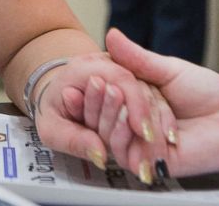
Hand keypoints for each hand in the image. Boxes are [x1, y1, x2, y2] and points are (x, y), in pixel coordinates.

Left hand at [31, 51, 174, 182]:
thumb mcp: (52, 129)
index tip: (143, 132)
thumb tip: (100, 154)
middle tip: (155, 142)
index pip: (117, 78)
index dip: (133, 104)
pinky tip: (167, 138)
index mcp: (84, 67)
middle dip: (148, 115)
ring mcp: (121, 71)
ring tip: (162, 145)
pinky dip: (160, 118)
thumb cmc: (53, 110)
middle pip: (137, 83)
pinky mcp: (132, 82)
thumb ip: (74, 140)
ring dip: (157, 119)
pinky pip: (152, 96)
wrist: (55, 95)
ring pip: (148, 90)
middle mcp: (106, 64)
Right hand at [103, 28, 218, 175]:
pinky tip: (141, 125)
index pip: (100, 93)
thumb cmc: (207, 91)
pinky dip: (130, 135)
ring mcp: (138, 143)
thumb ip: (136, 58)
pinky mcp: (147, 162)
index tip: (93, 75)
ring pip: (109, 133)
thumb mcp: (167, 69)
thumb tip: (112, 35)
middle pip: (100, 115)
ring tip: (134, 102)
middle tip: (119, 87)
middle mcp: (130, 121)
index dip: (95, 84)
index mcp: (132, 98)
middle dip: (109, 99)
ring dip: (122, 116)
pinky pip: (125, 152)